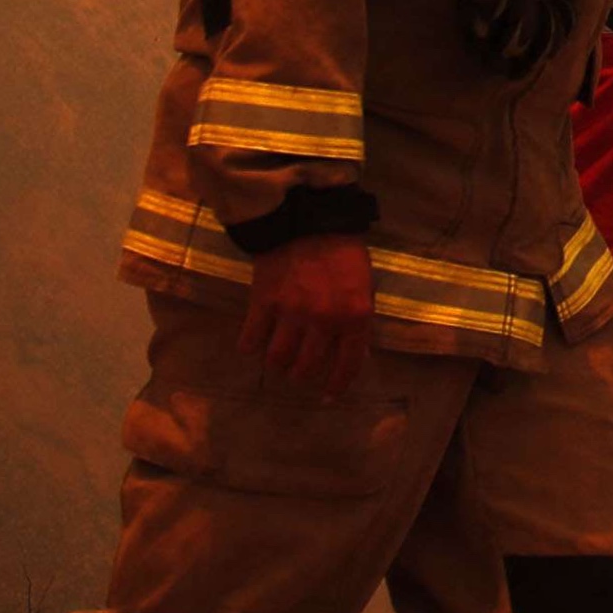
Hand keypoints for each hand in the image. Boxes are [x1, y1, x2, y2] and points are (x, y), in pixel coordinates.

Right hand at [239, 233, 373, 400]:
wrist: (306, 216)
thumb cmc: (341, 250)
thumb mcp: (363, 285)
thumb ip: (357, 320)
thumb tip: (352, 354)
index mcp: (354, 316)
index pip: (347, 366)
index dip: (337, 385)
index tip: (328, 395)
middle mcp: (324, 321)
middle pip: (307, 368)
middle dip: (302, 375)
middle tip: (298, 371)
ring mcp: (291, 313)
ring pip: (278, 360)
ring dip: (277, 364)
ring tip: (277, 358)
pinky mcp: (263, 302)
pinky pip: (251, 338)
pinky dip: (250, 345)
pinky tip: (252, 344)